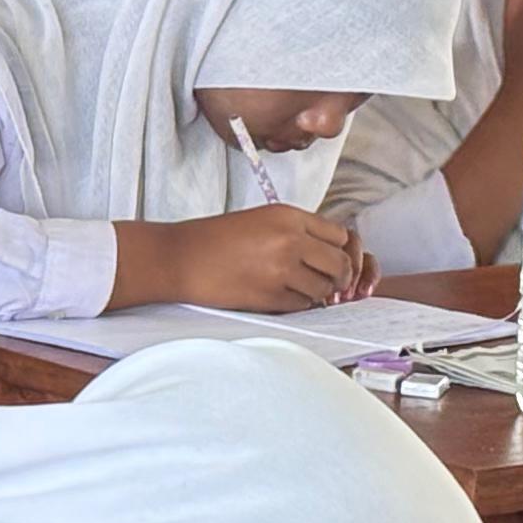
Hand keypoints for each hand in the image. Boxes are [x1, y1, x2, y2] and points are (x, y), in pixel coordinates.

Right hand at [164, 204, 372, 313]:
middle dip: (338, 277)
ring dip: (315, 293)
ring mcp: (282, 270)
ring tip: (294, 287)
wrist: (181, 258)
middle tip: (326, 282)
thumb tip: (330, 253)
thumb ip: (297, 231)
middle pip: (340, 264)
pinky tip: (277, 294)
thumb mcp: (262, 219)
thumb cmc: (217, 238)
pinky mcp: (270, 296)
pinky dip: (296, 304)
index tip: (331, 260)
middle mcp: (290, 240)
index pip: (340, 236)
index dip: (339, 251)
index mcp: (289, 216)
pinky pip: (302, 306)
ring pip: (323, 289)